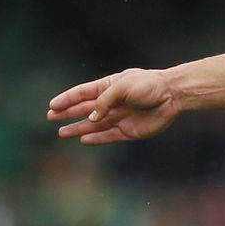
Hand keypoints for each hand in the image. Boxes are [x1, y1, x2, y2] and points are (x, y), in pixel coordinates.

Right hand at [47, 68, 181, 144]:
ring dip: (77, 128)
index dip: (67, 99)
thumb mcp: (122, 87)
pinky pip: (108, 136)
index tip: (52, 105)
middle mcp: (113, 102)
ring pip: (94, 124)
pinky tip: (83, 140)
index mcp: (110, 86)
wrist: (174, 95)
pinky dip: (96, 138)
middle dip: (68, 113)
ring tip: (61, 132)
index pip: (83, 92)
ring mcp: (120, 117)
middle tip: (50, 117)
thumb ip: (104, 101)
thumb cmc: (149, 85)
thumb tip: (90, 118)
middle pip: (85, 109)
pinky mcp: (129, 131)